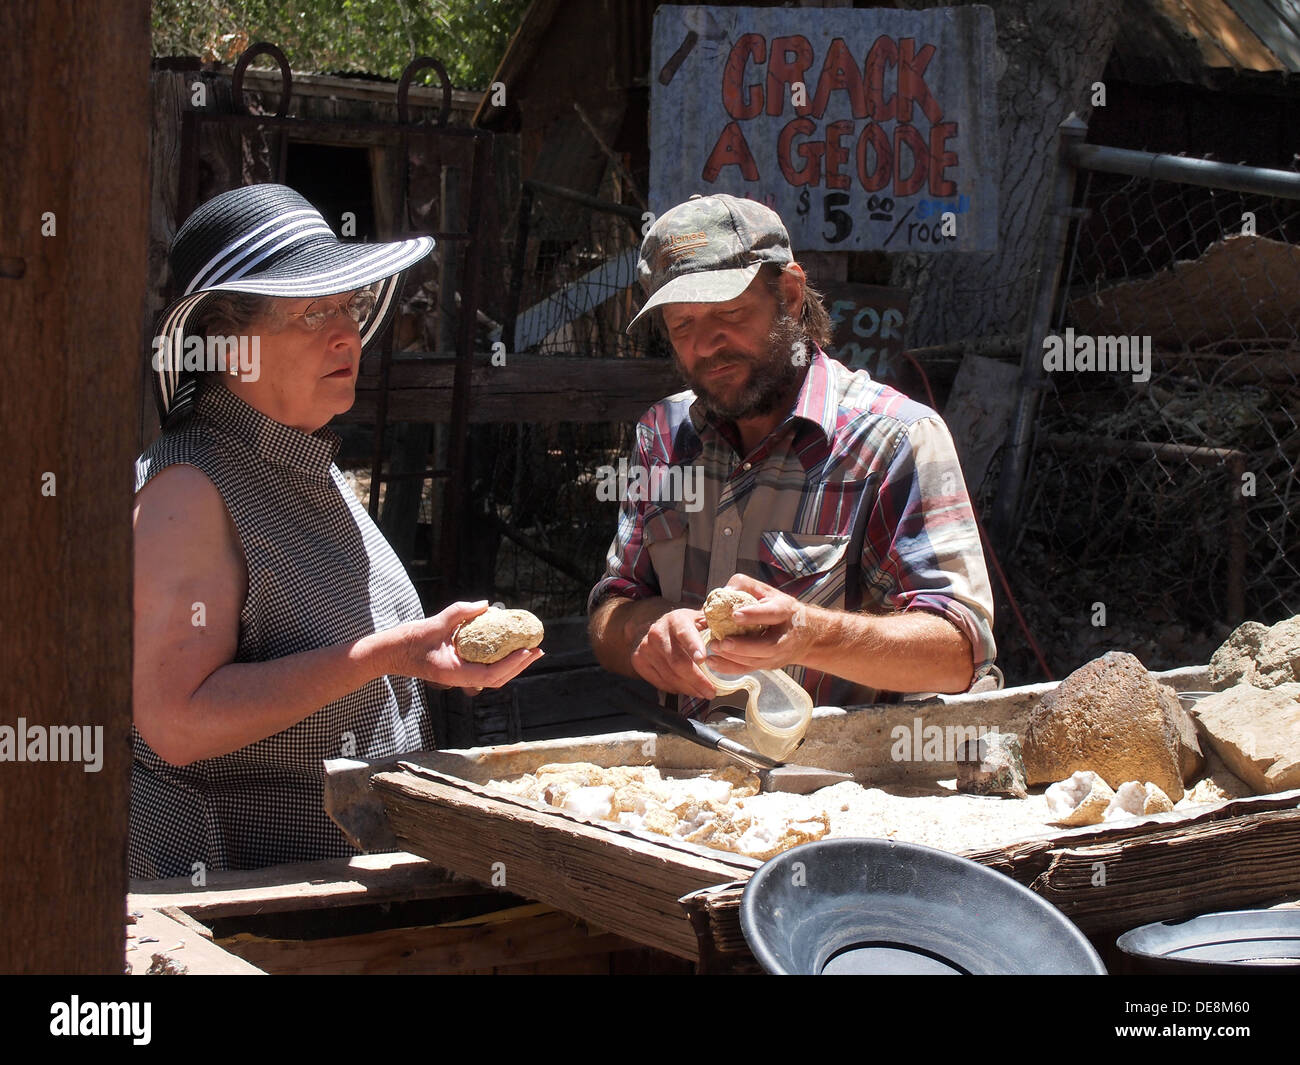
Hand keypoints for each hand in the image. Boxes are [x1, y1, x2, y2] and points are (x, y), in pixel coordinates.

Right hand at [391, 600, 542, 690]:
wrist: (391, 652)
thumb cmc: (410, 640)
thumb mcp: (435, 623)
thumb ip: (460, 612)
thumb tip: (486, 604)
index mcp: (454, 673)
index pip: (490, 674)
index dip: (511, 664)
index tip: (527, 651)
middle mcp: (459, 679)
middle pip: (498, 679)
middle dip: (520, 665)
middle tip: (539, 650)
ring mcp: (460, 676)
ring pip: (494, 677)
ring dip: (514, 665)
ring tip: (531, 652)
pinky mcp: (459, 670)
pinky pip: (485, 669)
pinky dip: (501, 662)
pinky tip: (511, 650)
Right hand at [629, 607, 717, 701]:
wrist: (655, 627)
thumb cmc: (684, 625)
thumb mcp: (699, 618)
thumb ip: (715, 622)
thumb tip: (736, 622)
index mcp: (675, 619)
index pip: (685, 633)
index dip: (693, 646)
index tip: (703, 659)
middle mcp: (658, 633)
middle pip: (677, 662)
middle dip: (697, 680)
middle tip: (711, 691)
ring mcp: (646, 648)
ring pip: (669, 675)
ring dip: (688, 688)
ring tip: (702, 693)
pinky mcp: (639, 660)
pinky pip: (659, 681)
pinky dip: (675, 688)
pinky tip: (686, 688)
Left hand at [705, 574, 814, 673]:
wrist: (805, 633)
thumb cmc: (779, 607)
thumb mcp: (766, 591)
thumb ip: (745, 586)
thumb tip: (723, 592)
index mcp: (785, 612)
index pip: (772, 614)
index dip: (754, 615)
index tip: (735, 615)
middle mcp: (784, 636)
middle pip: (766, 646)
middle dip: (742, 646)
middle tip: (722, 641)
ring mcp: (778, 654)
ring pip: (756, 660)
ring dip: (732, 657)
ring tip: (714, 647)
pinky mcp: (768, 665)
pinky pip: (748, 669)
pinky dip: (729, 668)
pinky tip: (713, 662)